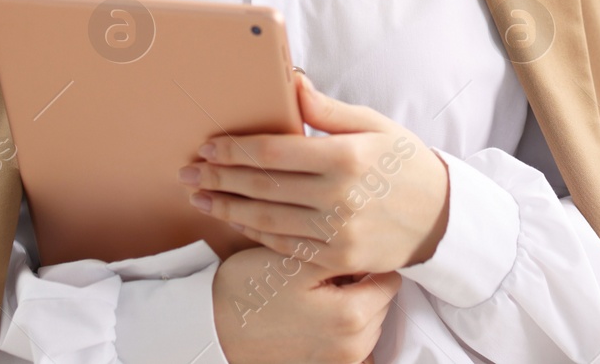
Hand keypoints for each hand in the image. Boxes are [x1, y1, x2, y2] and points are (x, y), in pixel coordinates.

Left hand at [182, 71, 450, 277]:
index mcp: (346, 157)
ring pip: (266, 220)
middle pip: (262, 187)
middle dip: (218, 178)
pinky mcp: (337, 258)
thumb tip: (291, 80)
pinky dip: (254, 232)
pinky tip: (234, 219)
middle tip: (188, 171)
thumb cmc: (404, 162)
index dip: (234, 150)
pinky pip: (284, 245)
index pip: (273, 153)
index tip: (207, 146)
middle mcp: (339, 197)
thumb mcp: (372, 124)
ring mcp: (337, 233)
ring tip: (200, 197)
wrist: (441, 216)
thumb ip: (326, 109)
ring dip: (226, 208)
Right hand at [212, 244, 398, 363]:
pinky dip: (342, 331)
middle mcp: (354, 348)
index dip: (367, 259)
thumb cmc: (250, 290)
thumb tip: (377, 250)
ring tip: (315, 293)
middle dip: (360, 284)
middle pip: (381, 303)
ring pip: (368, 323)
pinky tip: (316, 317)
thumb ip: (344, 253)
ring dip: (351, 305)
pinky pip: (353, 348)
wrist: (211, 327)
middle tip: (326, 272)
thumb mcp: (298, 259)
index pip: (389, 278)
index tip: (345, 252)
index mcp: (352, 315)